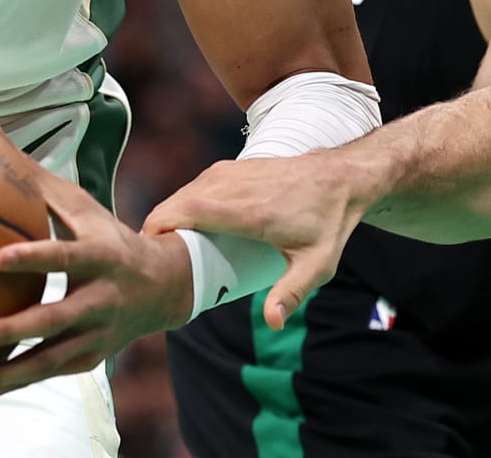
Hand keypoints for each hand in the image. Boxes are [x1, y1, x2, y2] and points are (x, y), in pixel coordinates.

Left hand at [0, 170, 192, 411]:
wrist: (164, 289)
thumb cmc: (109, 238)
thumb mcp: (85, 209)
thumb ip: (39, 185)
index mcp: (100, 257)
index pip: (66, 257)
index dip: (35, 259)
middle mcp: (99, 302)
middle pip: (51, 322)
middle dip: (8, 332)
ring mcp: (92, 338)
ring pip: (42, 364)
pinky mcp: (82, 362)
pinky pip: (36, 379)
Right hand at [143, 153, 365, 329]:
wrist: (340, 178)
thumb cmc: (328, 224)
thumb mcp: (317, 265)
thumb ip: (291, 294)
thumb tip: (273, 322)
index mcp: (253, 212)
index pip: (191, 210)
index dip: (162, 226)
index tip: (149, 251)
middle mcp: (238, 186)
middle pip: (180, 201)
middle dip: (158, 227)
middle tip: (152, 261)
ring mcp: (234, 172)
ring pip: (186, 191)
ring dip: (170, 215)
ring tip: (166, 248)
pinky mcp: (233, 167)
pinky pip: (197, 184)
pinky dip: (183, 203)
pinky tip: (183, 226)